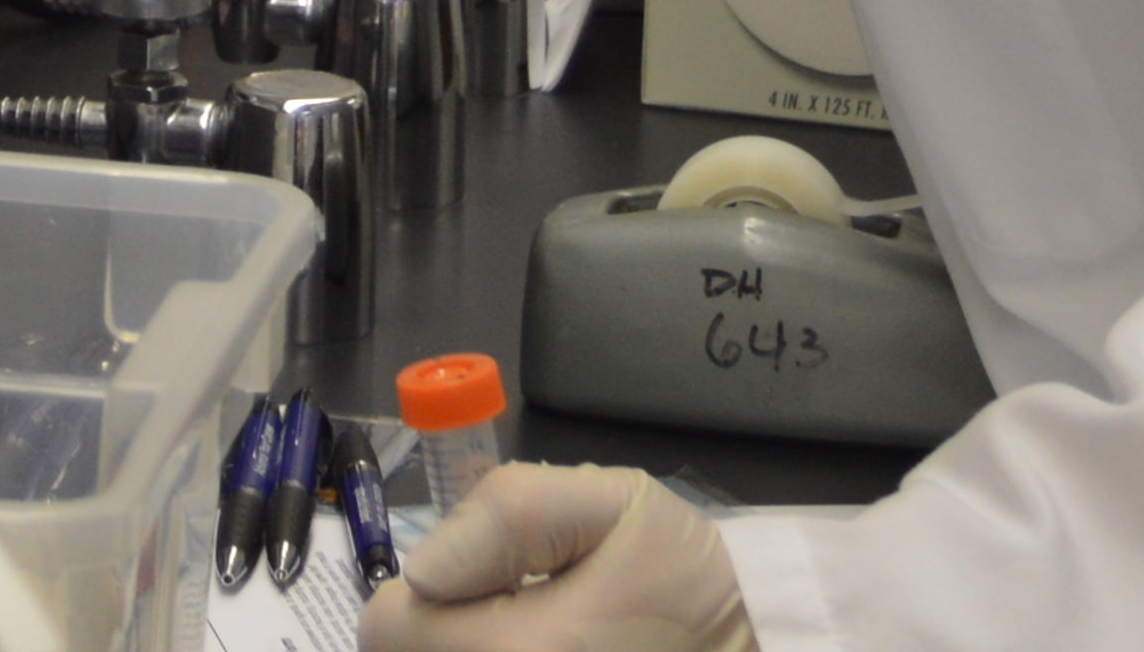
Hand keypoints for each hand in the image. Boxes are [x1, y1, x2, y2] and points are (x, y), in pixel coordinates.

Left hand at [364, 465, 753, 651]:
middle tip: (510, 610)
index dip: (420, 593)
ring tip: (530, 637)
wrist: (755, 647)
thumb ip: (510, 513)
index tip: (484, 582)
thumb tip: (426, 563)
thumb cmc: (686, 581)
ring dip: (461, 648)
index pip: (388, 628)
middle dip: (438, 630)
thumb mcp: (616, 506)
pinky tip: (537, 651)